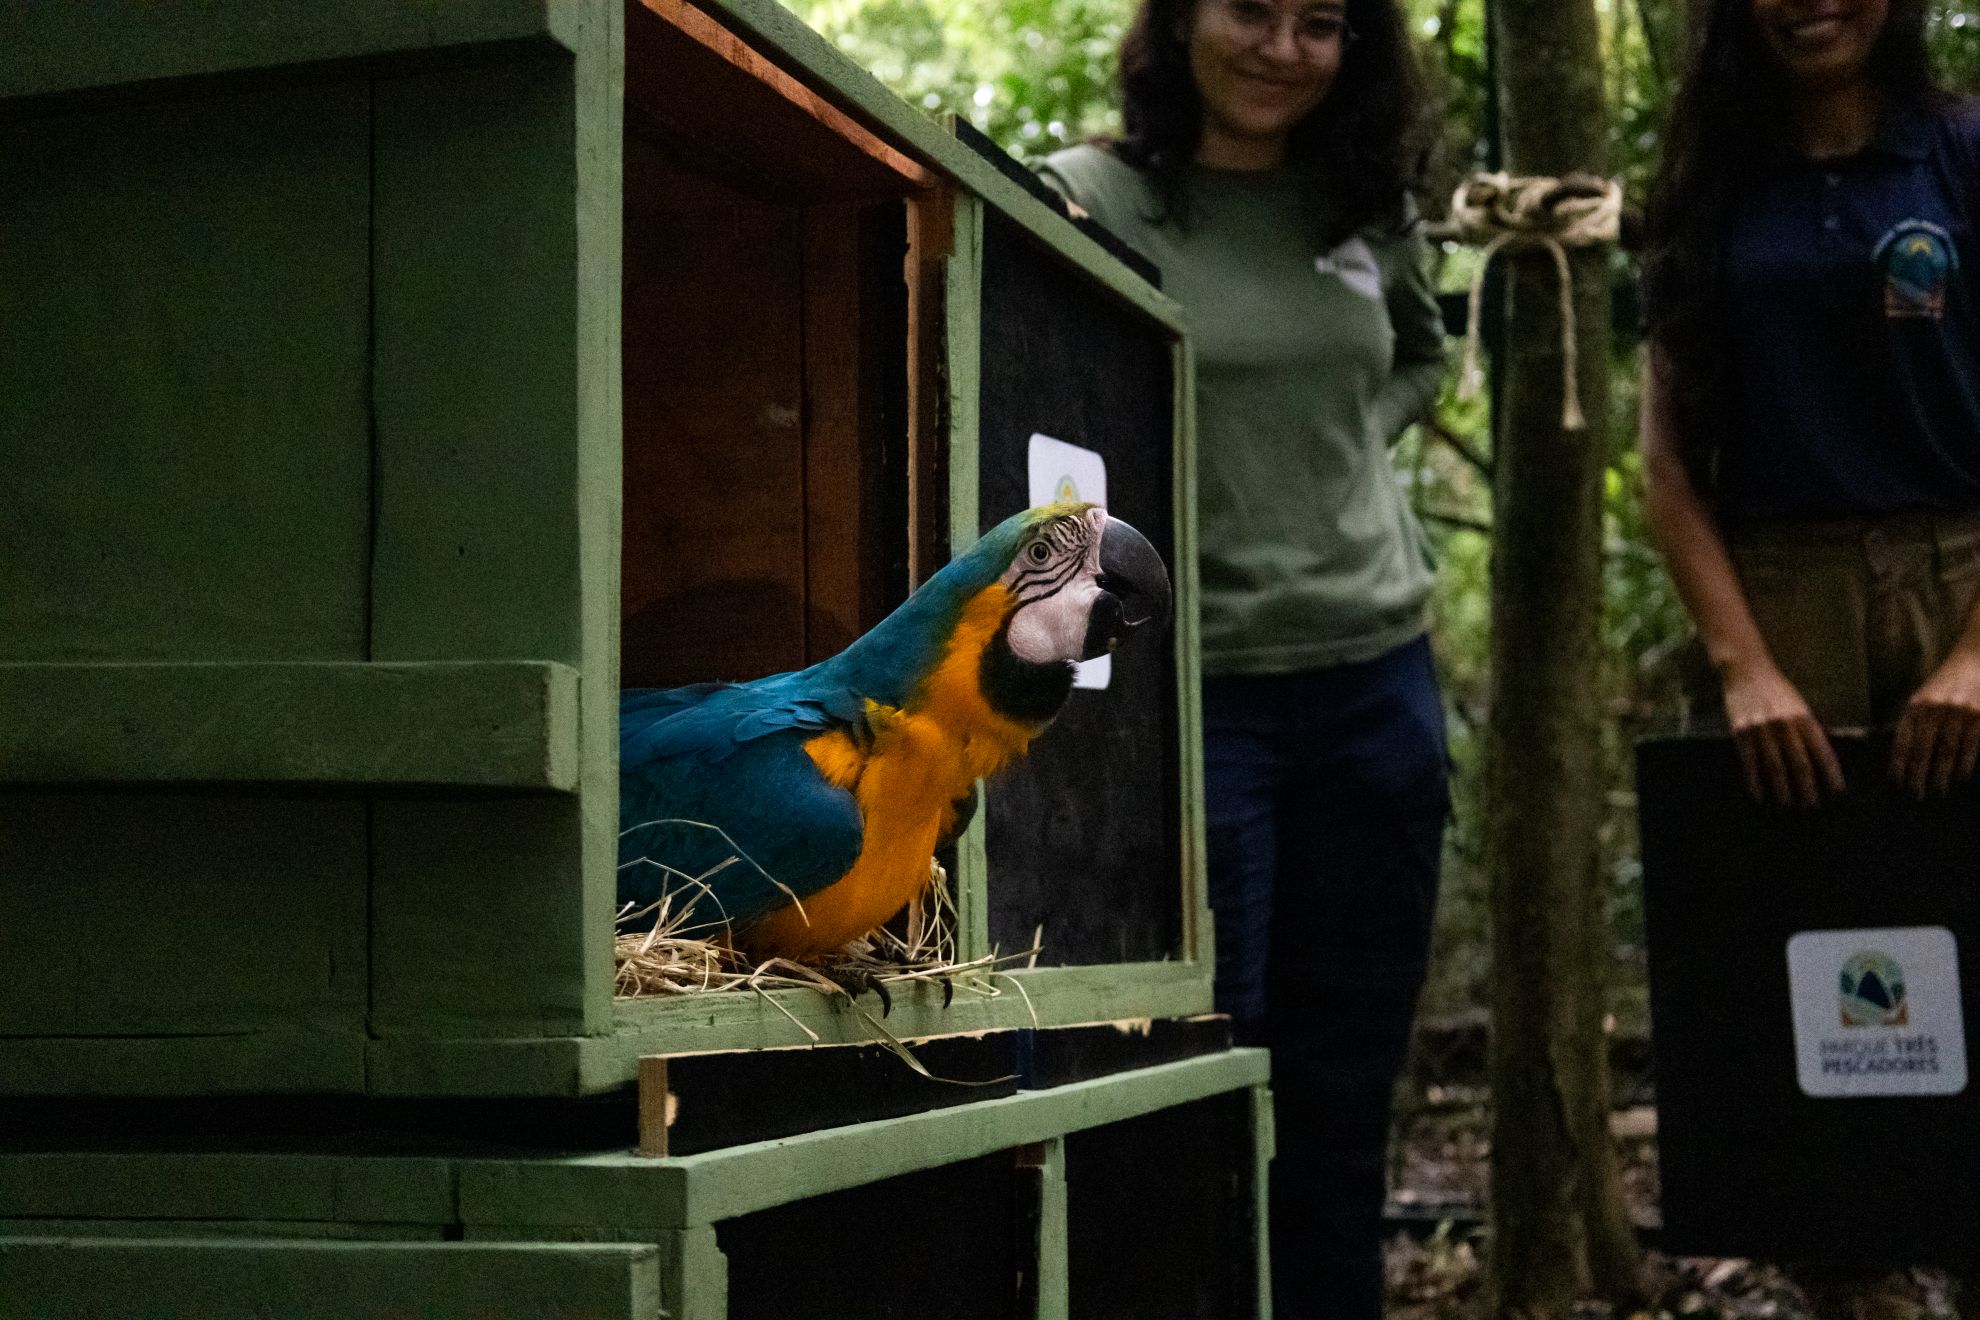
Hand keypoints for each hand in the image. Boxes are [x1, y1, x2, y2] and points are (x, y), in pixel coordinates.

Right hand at [1721, 659, 1844, 807]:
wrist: (1746, 670)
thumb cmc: (1777, 690)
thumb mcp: (1799, 706)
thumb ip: (1809, 731)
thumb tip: (1822, 761)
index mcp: (1805, 719)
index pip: (1823, 753)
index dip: (1832, 775)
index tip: (1838, 794)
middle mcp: (1785, 726)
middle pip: (1800, 765)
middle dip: (1807, 790)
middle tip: (1812, 810)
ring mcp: (1762, 731)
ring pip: (1775, 768)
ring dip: (1782, 791)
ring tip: (1787, 808)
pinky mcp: (1741, 733)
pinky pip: (1749, 763)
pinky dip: (1754, 781)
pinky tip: (1758, 796)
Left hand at [1892, 649, 1979, 798]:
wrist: (1976, 658)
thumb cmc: (1948, 682)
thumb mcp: (1924, 697)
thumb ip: (1915, 722)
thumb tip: (1904, 757)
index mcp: (1915, 706)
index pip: (1902, 741)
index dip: (1898, 764)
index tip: (1896, 784)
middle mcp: (1933, 709)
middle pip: (1922, 750)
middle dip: (1917, 775)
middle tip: (1915, 796)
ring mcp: (1957, 712)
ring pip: (1945, 751)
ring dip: (1940, 775)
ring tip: (1937, 792)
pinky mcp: (1978, 715)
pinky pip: (1970, 745)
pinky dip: (1964, 763)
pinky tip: (1959, 778)